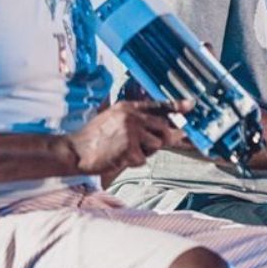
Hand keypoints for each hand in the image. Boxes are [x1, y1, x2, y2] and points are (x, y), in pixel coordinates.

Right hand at [65, 100, 191, 174]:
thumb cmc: (95, 137)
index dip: (177, 106)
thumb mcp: (114, 118)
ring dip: (145, 151)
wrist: (75, 151)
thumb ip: (137, 119)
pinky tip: (119, 157)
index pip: (158, 105)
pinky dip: (134, 162)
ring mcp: (131, 132)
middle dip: (161, 138)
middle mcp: (131, 117)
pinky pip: (143, 159)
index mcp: (128, 107)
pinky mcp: (129, 149)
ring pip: (155, 145)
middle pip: (163, 128)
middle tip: (145, 144)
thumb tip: (163, 127)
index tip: (192, 105)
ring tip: (125, 149)